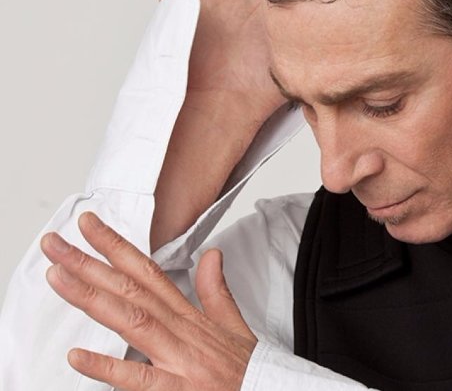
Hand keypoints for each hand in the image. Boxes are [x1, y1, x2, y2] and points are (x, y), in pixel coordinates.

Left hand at [40, 212, 256, 389]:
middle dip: (90, 263)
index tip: (89, 226)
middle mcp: (179, 331)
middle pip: (130, 289)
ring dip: (93, 297)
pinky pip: (138, 379)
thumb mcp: (234, 324)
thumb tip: (212, 255)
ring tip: (60, 277)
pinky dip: (108, 367)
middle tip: (54, 244)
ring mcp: (177, 359)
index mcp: (188, 316)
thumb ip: (216, 290)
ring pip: (131, 320)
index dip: (117, 246)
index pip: (148, 271)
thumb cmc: (247, 370)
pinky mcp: (177, 390)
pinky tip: (78, 356)